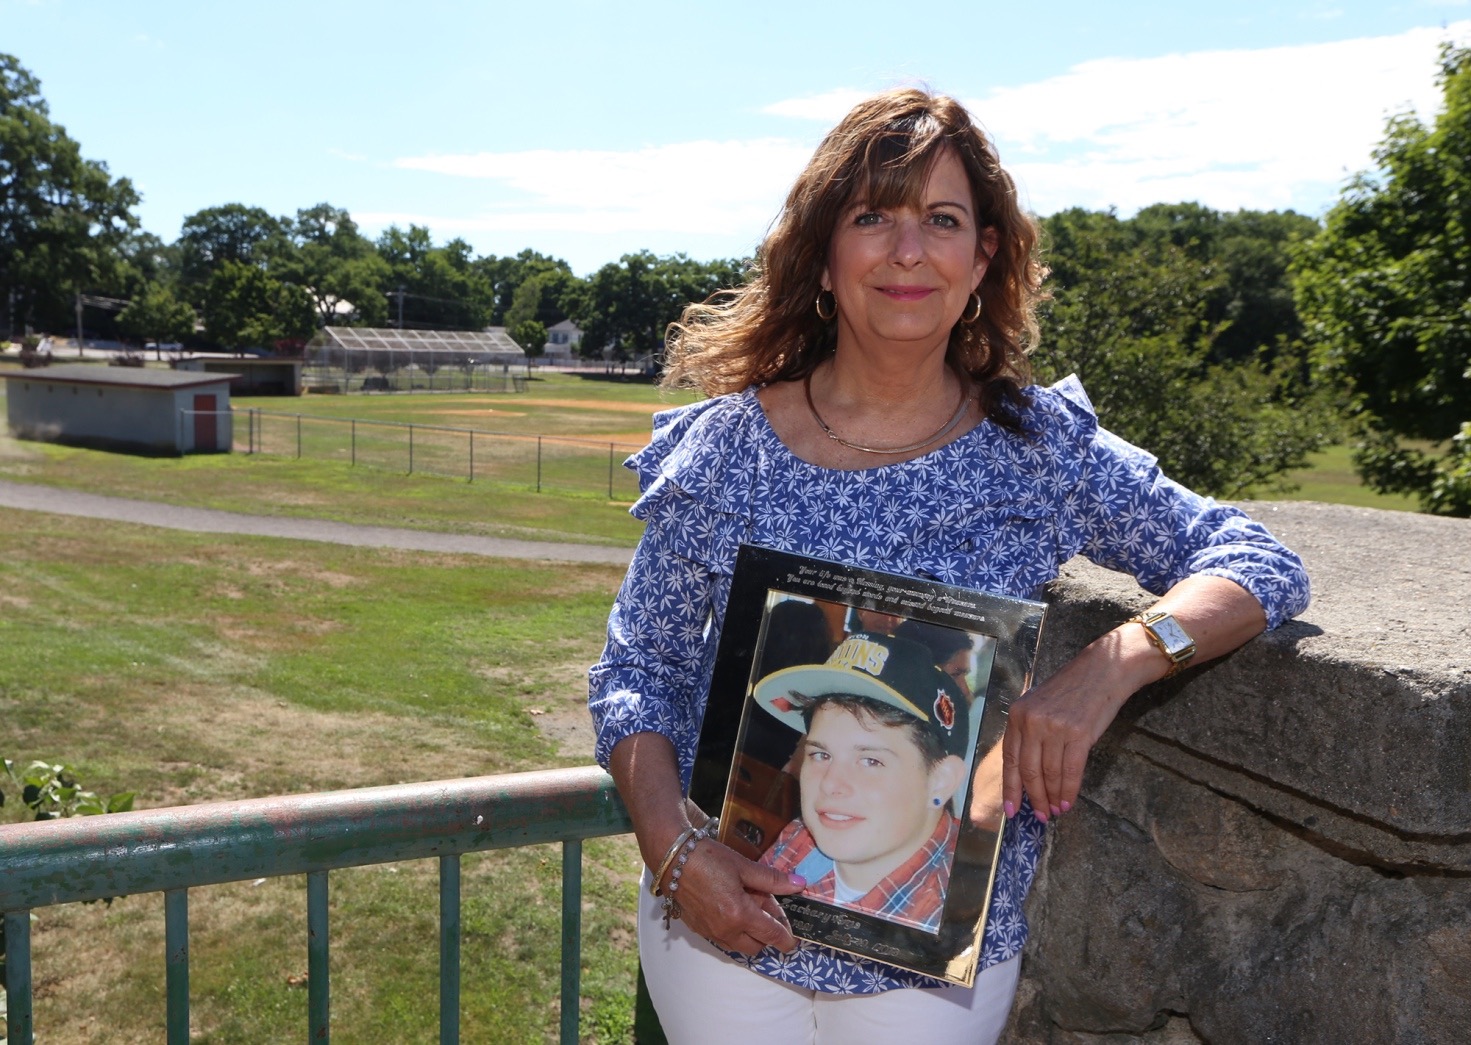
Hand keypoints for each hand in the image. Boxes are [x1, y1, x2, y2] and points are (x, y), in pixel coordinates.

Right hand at [666, 838, 805, 955]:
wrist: (672, 859)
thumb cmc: (709, 859)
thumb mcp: (743, 866)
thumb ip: (772, 879)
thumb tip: (800, 884)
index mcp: (740, 915)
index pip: (771, 935)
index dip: (786, 939)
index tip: (792, 940)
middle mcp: (726, 930)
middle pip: (756, 947)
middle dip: (767, 936)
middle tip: (768, 912)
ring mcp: (710, 932)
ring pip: (738, 946)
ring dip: (749, 935)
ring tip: (748, 908)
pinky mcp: (698, 930)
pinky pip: (722, 939)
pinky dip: (733, 931)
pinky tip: (730, 909)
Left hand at [1000, 646, 1135, 822]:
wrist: (1102, 671)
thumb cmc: (1071, 691)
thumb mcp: (1039, 706)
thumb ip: (1029, 734)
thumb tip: (1027, 775)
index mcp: (1017, 715)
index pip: (1010, 759)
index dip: (1011, 788)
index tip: (1011, 810)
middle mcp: (1031, 721)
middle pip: (1028, 771)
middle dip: (1033, 798)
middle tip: (1039, 816)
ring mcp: (1054, 728)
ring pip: (1049, 775)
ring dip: (1052, 798)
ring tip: (1055, 811)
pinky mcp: (1078, 735)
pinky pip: (1070, 771)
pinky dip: (1068, 791)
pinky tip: (1068, 802)